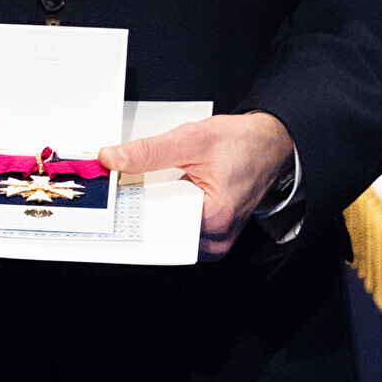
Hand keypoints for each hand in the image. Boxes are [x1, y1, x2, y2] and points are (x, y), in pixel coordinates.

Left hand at [98, 111, 293, 260]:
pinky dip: (168, 214)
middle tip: (141, 182)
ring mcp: (214, 242)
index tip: (118, 190)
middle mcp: (216, 238)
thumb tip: (113, 159)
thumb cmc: (242, 143)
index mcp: (214, 218)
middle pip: (159, 231)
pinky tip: (174, 195)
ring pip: (166, 234)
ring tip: (169, 185)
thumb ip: (149, 152)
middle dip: (142, 207)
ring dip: (156, 211)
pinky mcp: (211, 239)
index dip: (132, 204)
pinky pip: (177, 233)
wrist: (268, 145)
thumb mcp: (193, 139)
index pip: (157, 223)